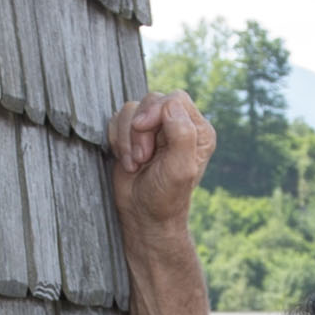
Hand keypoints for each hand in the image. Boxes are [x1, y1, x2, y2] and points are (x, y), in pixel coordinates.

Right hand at [109, 89, 215, 234]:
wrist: (142, 215)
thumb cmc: (165, 196)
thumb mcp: (180, 168)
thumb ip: (182, 134)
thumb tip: (170, 104)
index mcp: (198, 130)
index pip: (175, 99)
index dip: (155, 111)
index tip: (144, 134)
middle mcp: (177, 125)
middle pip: (151, 101)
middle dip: (139, 129)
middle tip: (142, 158)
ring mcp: (155, 129)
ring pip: (132, 109)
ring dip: (126, 137)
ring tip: (135, 164)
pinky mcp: (134, 135)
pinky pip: (117, 119)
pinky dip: (117, 139)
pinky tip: (127, 161)